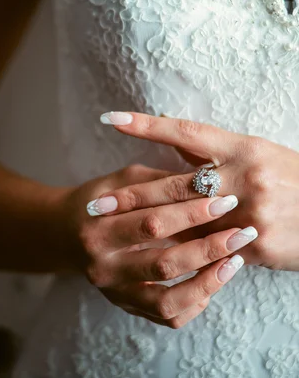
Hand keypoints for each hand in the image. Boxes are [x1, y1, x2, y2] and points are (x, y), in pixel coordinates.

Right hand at [60, 163, 252, 328]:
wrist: (63, 232)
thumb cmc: (98, 199)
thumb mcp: (121, 180)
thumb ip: (158, 183)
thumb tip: (205, 183)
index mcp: (99, 226)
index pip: (152, 219)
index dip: (192, 210)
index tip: (224, 199)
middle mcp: (103, 264)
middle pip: (163, 261)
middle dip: (208, 246)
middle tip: (240, 231)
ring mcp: (113, 291)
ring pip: (167, 300)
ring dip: (207, 281)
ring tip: (234, 261)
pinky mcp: (124, 305)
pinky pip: (166, 316)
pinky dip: (194, 302)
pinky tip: (212, 282)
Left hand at [100, 111, 298, 270]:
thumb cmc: (291, 176)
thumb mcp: (257, 152)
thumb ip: (215, 152)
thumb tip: (172, 146)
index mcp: (243, 147)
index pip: (187, 133)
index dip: (148, 125)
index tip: (112, 119)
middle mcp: (245, 176)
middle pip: (177, 185)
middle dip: (133, 195)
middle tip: (97, 202)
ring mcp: (250, 213)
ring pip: (188, 223)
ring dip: (148, 228)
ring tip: (111, 229)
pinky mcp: (256, 246)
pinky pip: (210, 251)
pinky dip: (182, 252)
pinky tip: (151, 258)